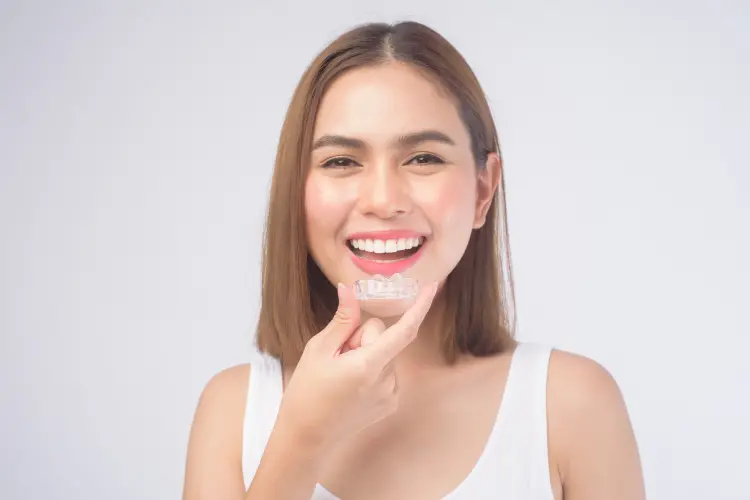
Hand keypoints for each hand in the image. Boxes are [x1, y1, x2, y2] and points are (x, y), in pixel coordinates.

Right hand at [275, 281, 437, 453]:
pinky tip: (351, 386)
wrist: (306, 436)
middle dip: (362, 338)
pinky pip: (386, 371)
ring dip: (366, 356)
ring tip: (341, 375)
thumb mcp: (318, 350)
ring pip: (384, 354)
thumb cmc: (306, 392)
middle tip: (337, 356)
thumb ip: (342, 320)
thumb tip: (349, 290)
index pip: (403, 331)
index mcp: (368, 365)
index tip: (431, 287)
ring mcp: (390, 394)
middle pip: (383, 338)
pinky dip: (371, 371)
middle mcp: (386, 381)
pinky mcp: (390, 403)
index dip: (420, 307)